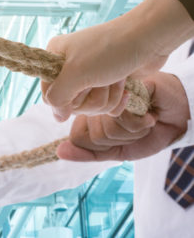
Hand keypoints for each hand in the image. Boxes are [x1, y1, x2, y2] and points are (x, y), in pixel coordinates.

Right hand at [42, 0, 193, 120]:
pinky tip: (124, 86)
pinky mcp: (108, 83)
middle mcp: (70, 68)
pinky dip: (117, 100)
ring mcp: (90, 76)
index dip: (65, 99)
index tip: (80, 87)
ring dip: (107, 96)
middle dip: (91, 98)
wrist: (148, 37)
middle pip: (72, 104)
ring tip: (115, 78)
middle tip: (101, 81)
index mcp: (55, 58)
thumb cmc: (109, 50)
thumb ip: (58, 97)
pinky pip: (106, 106)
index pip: (49, 95)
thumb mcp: (75, 73)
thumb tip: (58, 117)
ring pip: (91, 106)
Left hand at [57, 72, 189, 160]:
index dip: (103, 143)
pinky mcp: (123, 85)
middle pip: (95, 135)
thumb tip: (59, 152)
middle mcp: (93, 101)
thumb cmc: (146, 131)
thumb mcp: (116, 149)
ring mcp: (106, 91)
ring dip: (133, 131)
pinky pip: (121, 116)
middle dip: (122, 137)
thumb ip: (87, 153)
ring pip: (107, 128)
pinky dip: (139, 123)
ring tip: (144, 118)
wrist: (179, 117)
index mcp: (87, 113)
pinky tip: (148, 112)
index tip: (121, 135)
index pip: (77, 137)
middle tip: (137, 125)